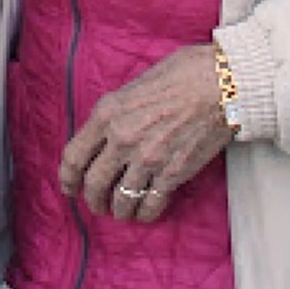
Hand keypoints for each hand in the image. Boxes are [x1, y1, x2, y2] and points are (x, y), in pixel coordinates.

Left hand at [58, 44, 234, 223]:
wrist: (222, 85)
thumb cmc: (183, 74)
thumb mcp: (135, 84)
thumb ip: (118, 110)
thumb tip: (109, 129)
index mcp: (107, 113)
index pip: (74, 155)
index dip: (67, 177)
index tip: (69, 187)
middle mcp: (122, 138)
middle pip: (94, 183)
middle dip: (92, 200)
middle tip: (96, 205)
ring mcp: (147, 159)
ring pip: (121, 199)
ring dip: (119, 210)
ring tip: (121, 212)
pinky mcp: (172, 174)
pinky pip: (151, 204)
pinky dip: (145, 213)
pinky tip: (144, 214)